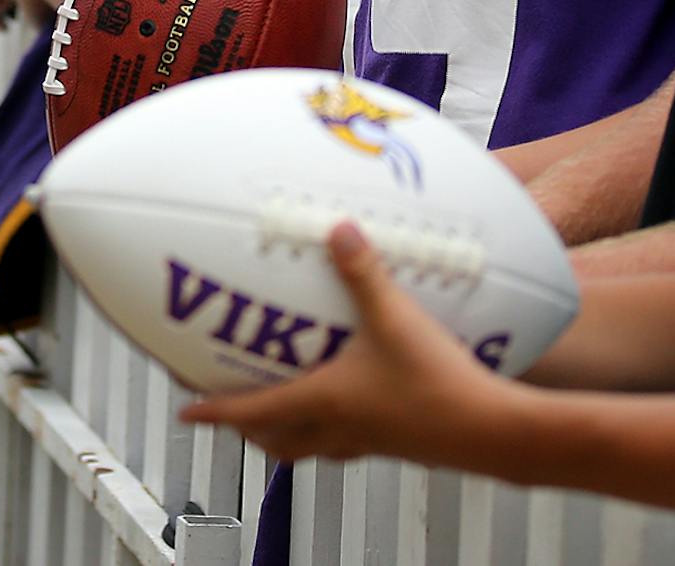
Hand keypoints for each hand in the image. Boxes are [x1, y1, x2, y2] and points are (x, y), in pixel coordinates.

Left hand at [180, 222, 502, 462]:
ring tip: (279, 409)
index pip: (249, 412)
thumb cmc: (436, 380)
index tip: (184, 410)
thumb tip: (336, 226)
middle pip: (273, 439)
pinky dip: (330, 428)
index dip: (213, 411)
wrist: (490, 431)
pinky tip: (352, 404)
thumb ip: (363, 271)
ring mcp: (366, 441)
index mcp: (320, 403)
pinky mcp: (395, 443)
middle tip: (228, 407)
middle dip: (245, 427)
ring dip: (284, 432)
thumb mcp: (394, 317)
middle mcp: (334, 429)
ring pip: (307, 447)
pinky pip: (346, 441)